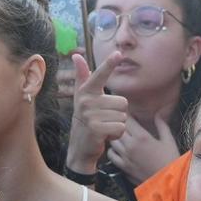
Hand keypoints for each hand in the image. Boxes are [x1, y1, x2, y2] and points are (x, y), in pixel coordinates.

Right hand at [65, 51, 128, 173]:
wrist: (80, 147)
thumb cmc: (85, 119)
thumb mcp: (82, 97)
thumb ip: (81, 76)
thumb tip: (77, 55)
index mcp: (86, 92)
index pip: (100, 75)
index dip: (109, 64)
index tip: (118, 53)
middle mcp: (87, 101)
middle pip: (123, 102)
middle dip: (117, 114)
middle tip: (103, 119)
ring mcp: (91, 115)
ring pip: (123, 116)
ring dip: (117, 124)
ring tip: (104, 127)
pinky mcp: (96, 129)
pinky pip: (120, 127)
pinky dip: (117, 134)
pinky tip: (105, 136)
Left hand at [107, 113, 178, 185]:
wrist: (168, 183)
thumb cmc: (170, 161)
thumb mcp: (169, 140)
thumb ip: (162, 125)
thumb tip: (159, 113)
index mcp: (142, 137)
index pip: (127, 120)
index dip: (126, 114)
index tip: (127, 112)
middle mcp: (131, 145)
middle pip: (116, 129)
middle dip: (119, 124)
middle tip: (123, 123)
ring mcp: (125, 157)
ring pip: (111, 140)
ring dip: (114, 136)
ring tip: (120, 134)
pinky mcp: (123, 167)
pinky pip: (111, 154)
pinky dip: (112, 149)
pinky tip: (119, 148)